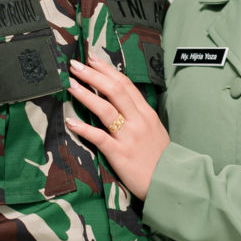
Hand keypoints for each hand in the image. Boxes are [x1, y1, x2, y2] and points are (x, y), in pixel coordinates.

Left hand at [66, 52, 170, 199]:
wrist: (170, 182)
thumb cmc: (160, 158)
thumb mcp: (154, 130)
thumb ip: (139, 115)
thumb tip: (121, 102)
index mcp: (146, 113)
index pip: (125, 84)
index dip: (107, 70)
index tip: (92, 59)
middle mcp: (138, 121)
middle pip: (114, 90)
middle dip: (93, 75)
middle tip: (75, 65)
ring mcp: (129, 137)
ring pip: (106, 109)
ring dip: (86, 95)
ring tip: (70, 85)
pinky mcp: (120, 154)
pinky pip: (100, 138)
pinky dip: (84, 129)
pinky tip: (71, 122)